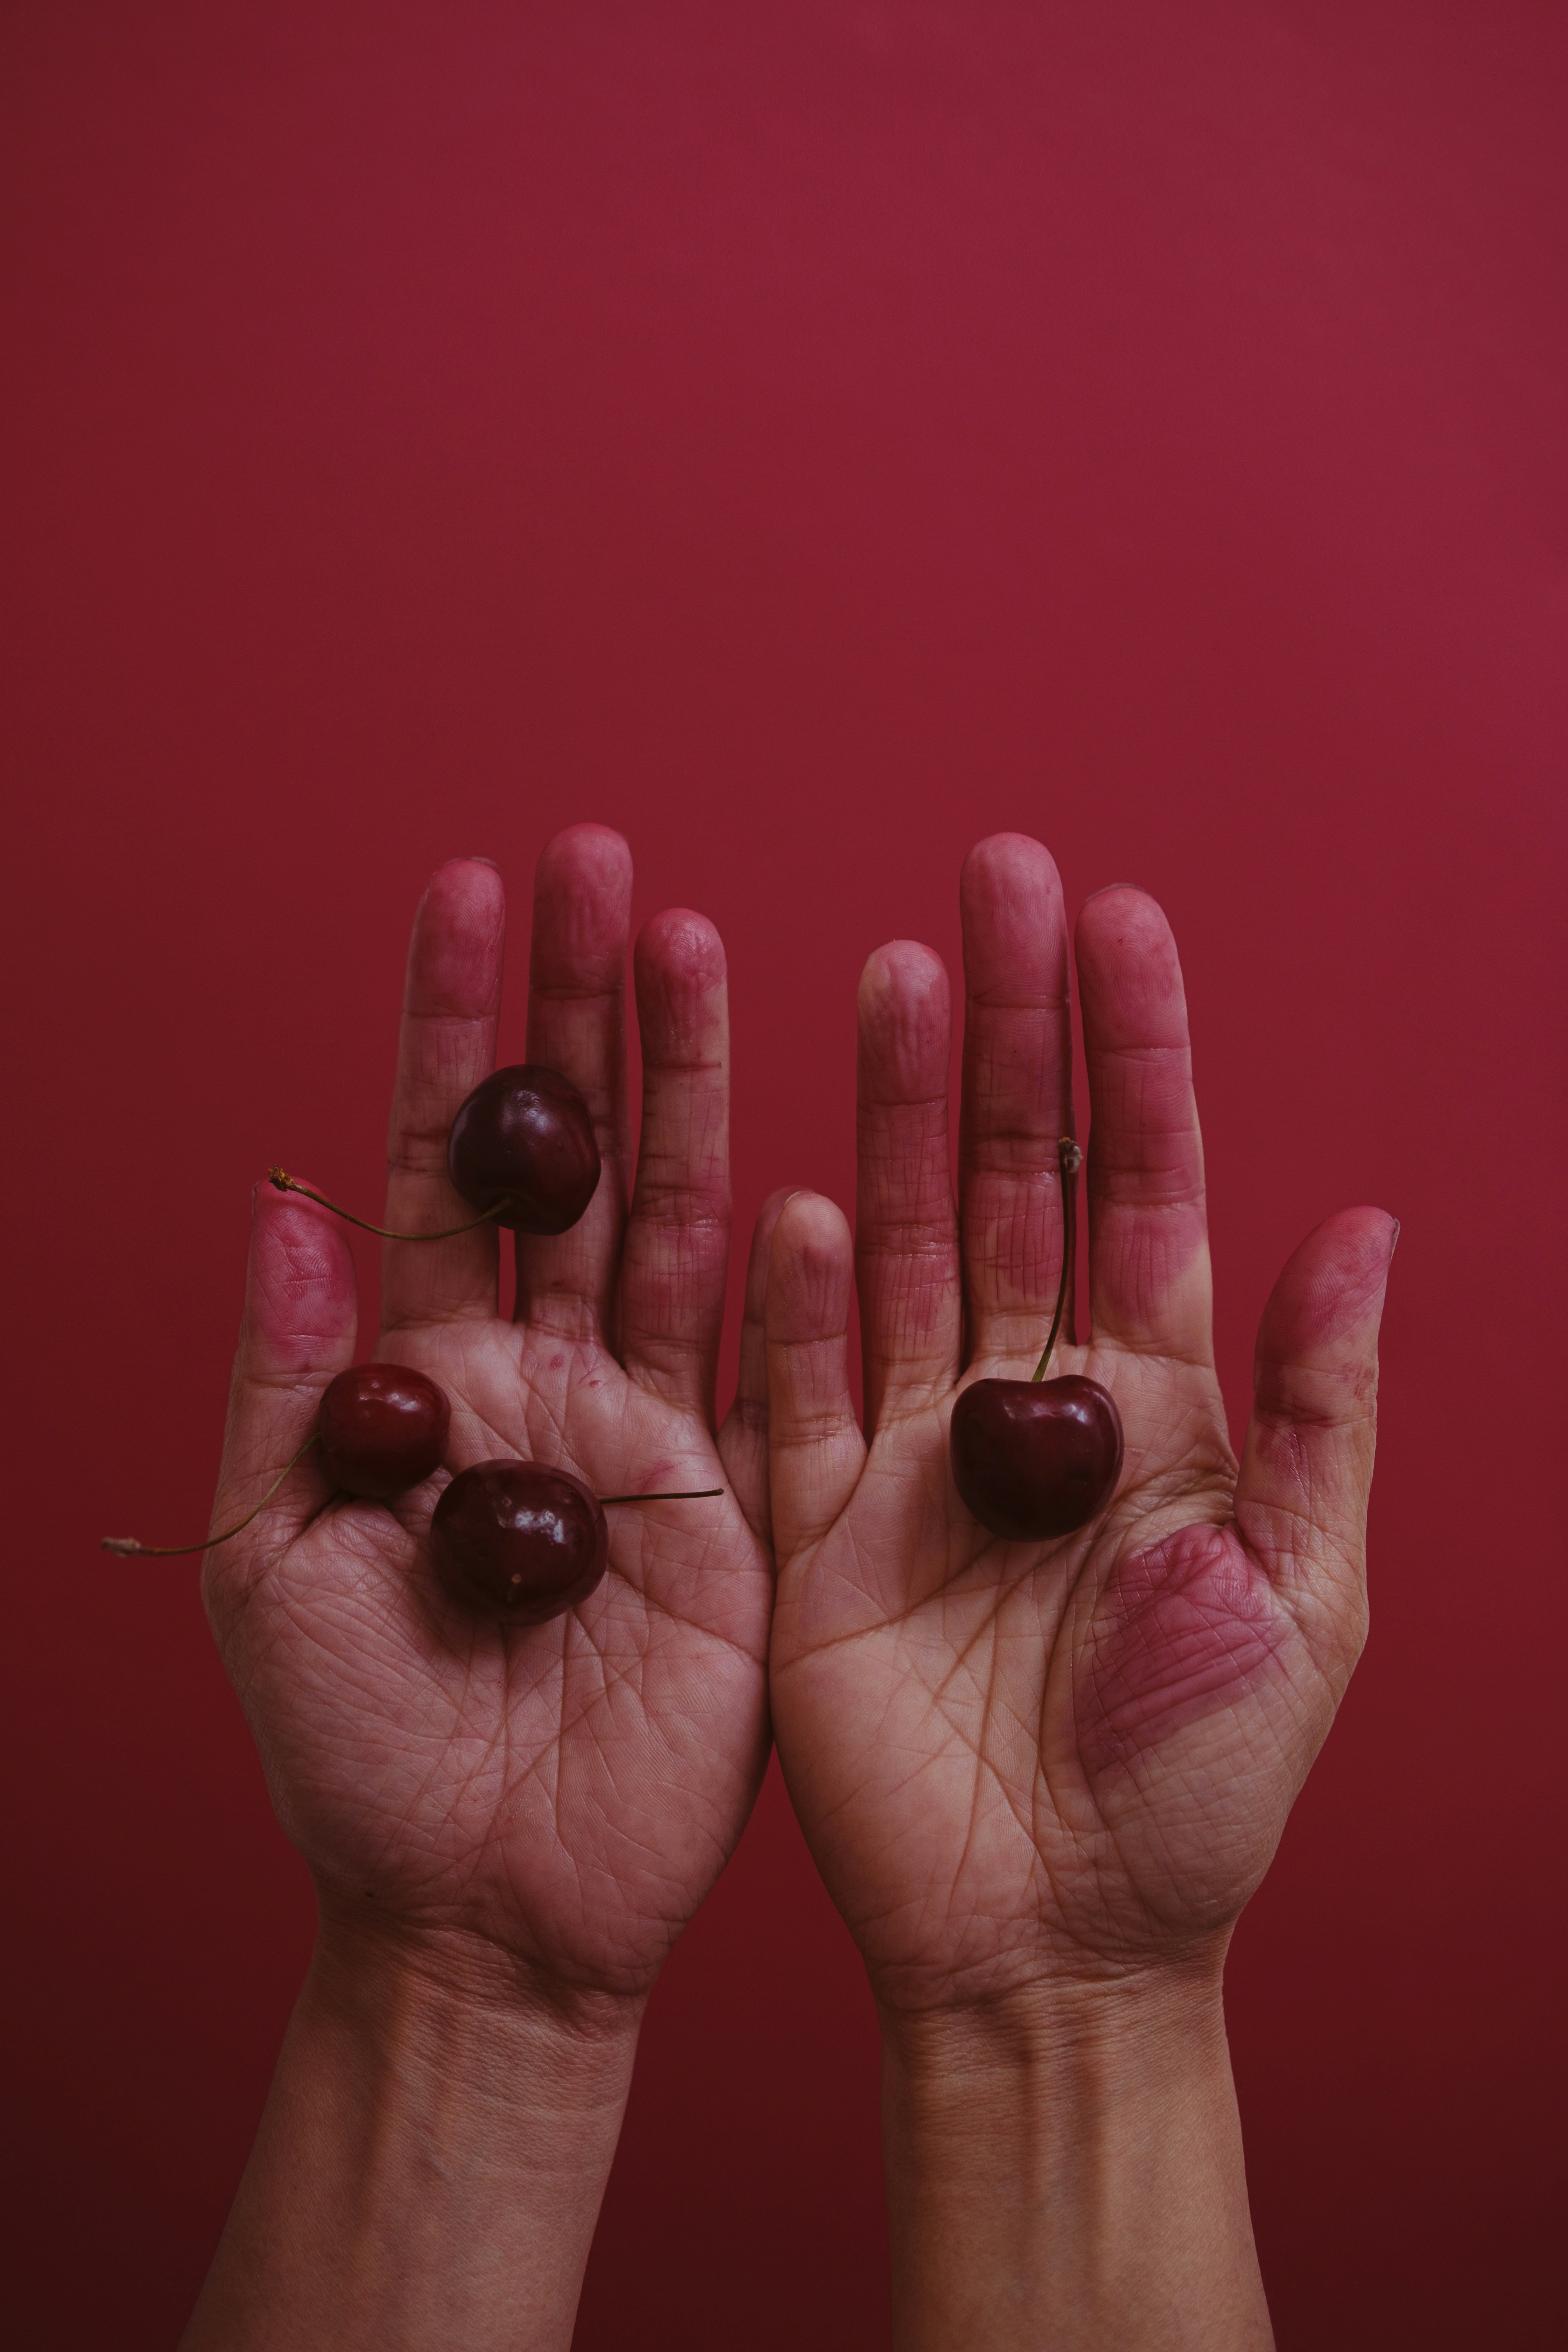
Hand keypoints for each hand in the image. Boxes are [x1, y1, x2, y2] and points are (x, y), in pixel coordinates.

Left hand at [202, 828, 772, 2004]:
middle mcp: (540, 1376)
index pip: (433, 1167)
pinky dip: (766, 1247)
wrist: (489, 1912)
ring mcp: (646, 1428)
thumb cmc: (357, 1759)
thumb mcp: (269, 1568)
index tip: (459, 894)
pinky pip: (757, 1353)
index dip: (442, 1030)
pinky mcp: (737, 1498)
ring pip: (667, 1214)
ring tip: (684, 938)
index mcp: (425, 1383)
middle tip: (590, 863)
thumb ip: (284, 1391)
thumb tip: (278, 1209)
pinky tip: (774, 1132)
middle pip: (563, 1156)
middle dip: (571, 1010)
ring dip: (676, 1080)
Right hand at [765, 832, 1394, 2012]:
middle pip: (1014, 1176)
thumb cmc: (1201, 1787)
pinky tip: (806, 1197)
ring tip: (899, 971)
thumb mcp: (1308, 1593)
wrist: (1064, 1943)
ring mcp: (917, 1455)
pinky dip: (802, 1303)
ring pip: (905, 1242)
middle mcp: (1030, 1401)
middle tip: (996, 873)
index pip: (1141, 1184)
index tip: (1120, 920)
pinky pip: (804, 1392)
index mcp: (1157, 1403)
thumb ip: (1323, 1407)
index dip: (1134, 1053)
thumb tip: (1366, 1223)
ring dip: (899, 1111)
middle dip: (1013, 1027)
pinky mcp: (822, 1531)